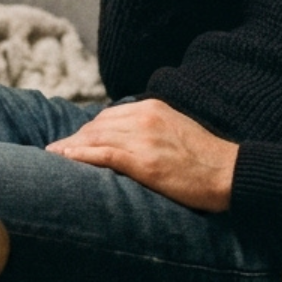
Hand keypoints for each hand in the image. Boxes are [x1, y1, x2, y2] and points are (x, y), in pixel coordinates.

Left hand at [46, 99, 238, 211]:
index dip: (86, 130)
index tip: (72, 140)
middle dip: (75, 137)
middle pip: (97, 125)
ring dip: (71, 146)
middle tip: (56, 151)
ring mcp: (144, 139)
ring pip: (96, 137)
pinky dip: (80, 155)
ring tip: (52, 156)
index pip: (108, 116)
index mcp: (152, 108)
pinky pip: (104, 154)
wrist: (229, 172)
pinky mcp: (144, 162)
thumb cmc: (204, 158)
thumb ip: (149, 128)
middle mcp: (145, 118)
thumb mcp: (175, 130)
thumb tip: (124, 138)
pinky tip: (65, 158)